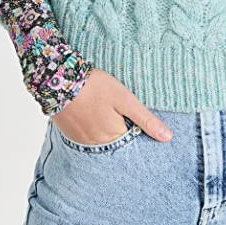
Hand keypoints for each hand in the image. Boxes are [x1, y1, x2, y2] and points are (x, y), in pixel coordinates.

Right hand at [50, 67, 173, 143]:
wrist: (58, 80)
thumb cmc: (95, 87)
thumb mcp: (125, 99)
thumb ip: (145, 119)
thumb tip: (167, 138)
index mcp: (115, 137)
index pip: (134, 141)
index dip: (138, 129)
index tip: (136, 118)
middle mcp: (99, 145)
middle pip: (118, 142)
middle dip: (123, 130)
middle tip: (117, 110)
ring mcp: (83, 141)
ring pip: (103, 141)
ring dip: (107, 130)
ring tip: (104, 110)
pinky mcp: (72, 135)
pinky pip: (88, 138)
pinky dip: (93, 129)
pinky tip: (92, 114)